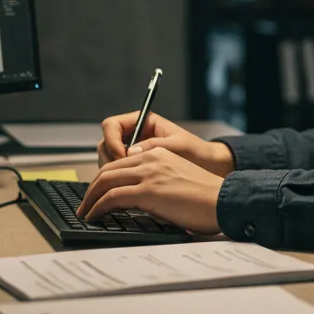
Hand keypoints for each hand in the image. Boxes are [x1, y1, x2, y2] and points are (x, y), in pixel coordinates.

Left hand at [78, 146, 223, 233]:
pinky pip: (112, 196)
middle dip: (92, 187)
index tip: (97, 192)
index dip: (105, 177)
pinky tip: (94, 216)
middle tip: (85, 203)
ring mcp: (149, 173)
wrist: (223, 200)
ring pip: (106, 180)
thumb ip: (157, 180)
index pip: (121, 161)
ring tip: (84, 212)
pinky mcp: (148, 190)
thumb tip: (137, 198)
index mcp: (159, 153)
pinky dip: (97, 207)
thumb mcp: (178, 179)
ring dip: (90, 198)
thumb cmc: (206, 197)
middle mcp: (152, 158)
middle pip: (109, 169)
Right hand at [98, 111, 234, 175]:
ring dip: (111, 173)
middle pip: (105, 145)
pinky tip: (129, 191)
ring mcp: (133, 153)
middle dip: (109, 160)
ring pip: (108, 161)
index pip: (111, 125)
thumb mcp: (177, 146)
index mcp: (143, 122)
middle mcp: (134, 136)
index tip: (121, 156)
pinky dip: (118, 182)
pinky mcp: (134, 169)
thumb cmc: (196, 152)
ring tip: (127, 184)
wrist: (208, 167)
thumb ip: (154, 145)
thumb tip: (129, 152)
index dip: (112, 141)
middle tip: (121, 175)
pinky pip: (117, 174)